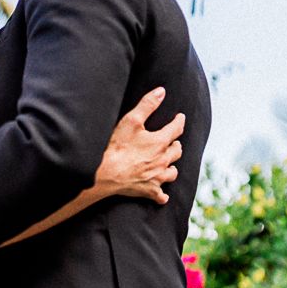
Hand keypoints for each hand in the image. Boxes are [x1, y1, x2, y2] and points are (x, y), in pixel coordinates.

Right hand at [97, 87, 183, 204]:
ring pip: (172, 172)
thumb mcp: (131, 120)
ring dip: (172, 166)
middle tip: (173, 141)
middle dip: (176, 144)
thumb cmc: (117, 146)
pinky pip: (160, 196)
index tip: (180, 117)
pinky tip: (162, 195)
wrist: (106, 173)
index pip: (176, 129)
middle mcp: (163, 160)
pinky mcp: (148, 191)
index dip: (179, 121)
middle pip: (177, 151)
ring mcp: (157, 177)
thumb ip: (147, 105)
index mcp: (160, 142)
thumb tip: (162, 91)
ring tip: (169, 163)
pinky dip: (162, 194)